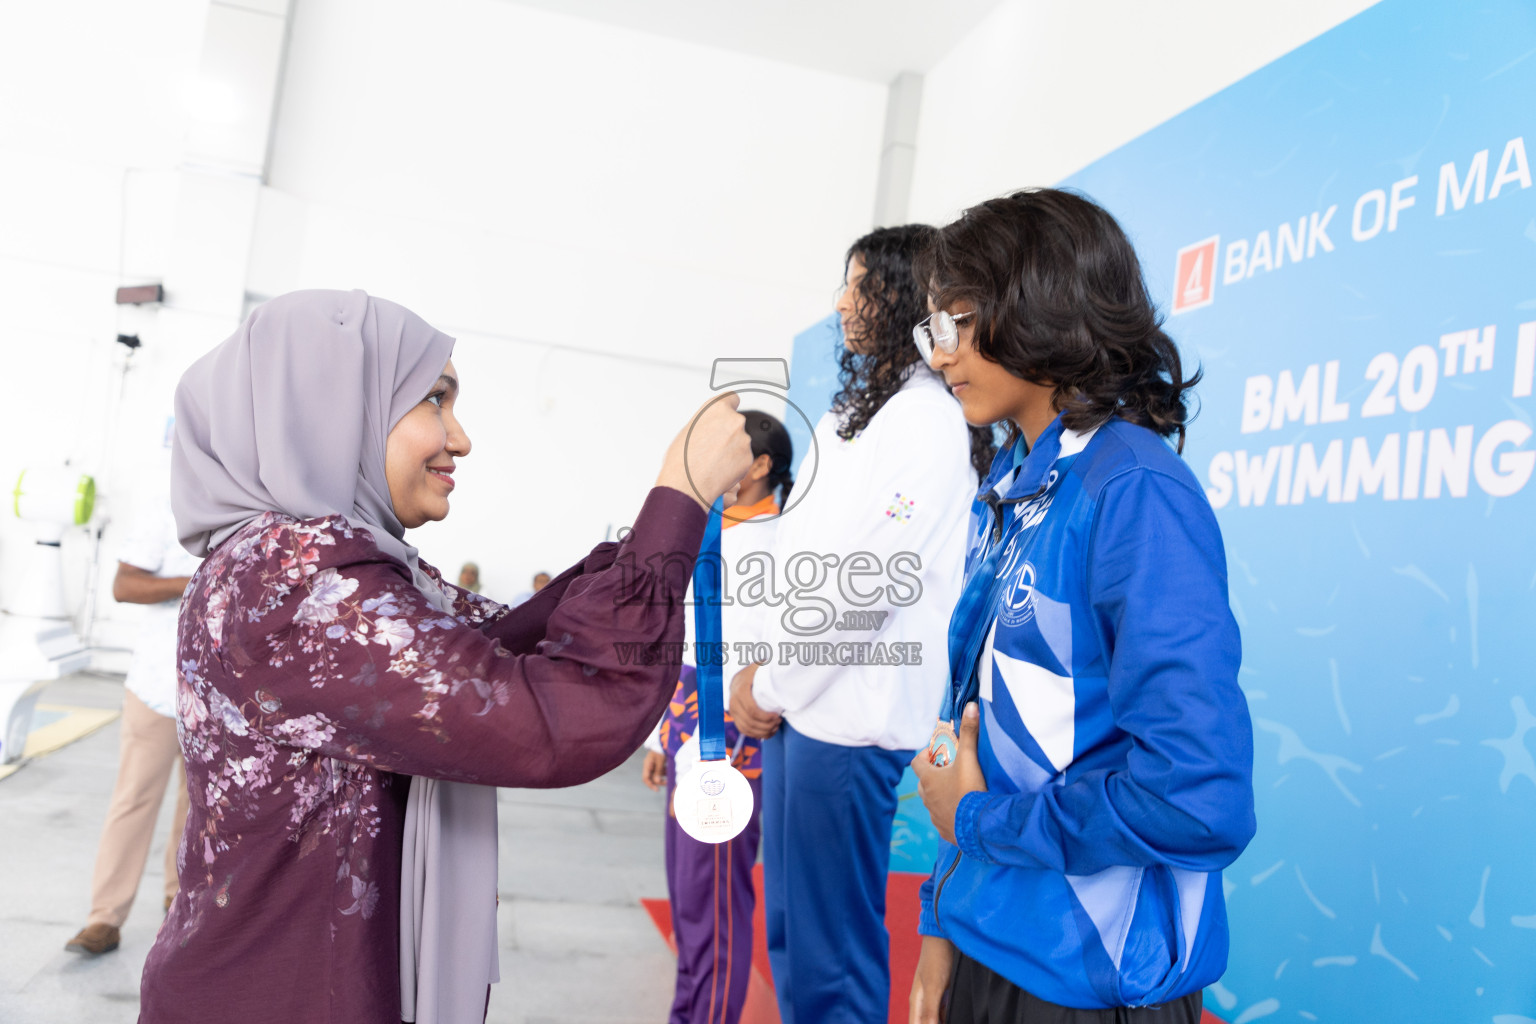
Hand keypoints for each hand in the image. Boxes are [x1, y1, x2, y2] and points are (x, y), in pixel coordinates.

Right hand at [641, 750, 666, 790]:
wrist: (665, 739)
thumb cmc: (661, 749)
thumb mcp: (660, 760)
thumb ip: (658, 771)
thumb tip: (657, 782)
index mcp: (647, 764)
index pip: (645, 778)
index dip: (650, 785)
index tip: (657, 789)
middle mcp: (649, 765)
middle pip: (651, 778)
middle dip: (658, 782)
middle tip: (667, 783)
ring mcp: (653, 764)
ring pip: (656, 775)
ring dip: (662, 777)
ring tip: (670, 777)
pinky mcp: (658, 763)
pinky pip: (660, 771)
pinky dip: (664, 773)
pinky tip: (669, 771)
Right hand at [655, 393, 753, 509]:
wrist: (686, 486)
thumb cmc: (680, 460)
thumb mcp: (687, 431)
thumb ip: (705, 424)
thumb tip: (711, 427)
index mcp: (716, 408)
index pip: (731, 398)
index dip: (728, 408)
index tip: (726, 414)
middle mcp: (734, 420)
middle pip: (736, 423)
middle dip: (728, 434)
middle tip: (712, 448)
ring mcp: (744, 440)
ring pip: (740, 443)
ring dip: (731, 451)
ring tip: (712, 464)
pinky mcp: (748, 458)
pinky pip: (743, 460)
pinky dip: (735, 466)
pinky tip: (719, 472)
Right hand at [729, 663, 780, 738]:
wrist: (740, 674)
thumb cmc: (756, 670)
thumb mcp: (761, 666)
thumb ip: (770, 667)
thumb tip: (786, 663)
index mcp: (740, 689)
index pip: (752, 710)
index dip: (766, 717)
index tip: (778, 716)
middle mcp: (733, 701)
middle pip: (749, 722)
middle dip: (766, 726)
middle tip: (779, 722)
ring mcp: (732, 710)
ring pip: (746, 728)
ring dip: (762, 732)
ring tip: (775, 727)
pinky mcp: (734, 716)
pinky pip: (743, 730)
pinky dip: (756, 734)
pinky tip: (768, 732)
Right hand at [909, 935, 954, 1023]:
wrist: (943, 937)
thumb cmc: (936, 959)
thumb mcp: (934, 987)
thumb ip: (930, 1011)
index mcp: (916, 1002)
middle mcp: (922, 1001)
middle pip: (925, 1023)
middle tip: (949, 1020)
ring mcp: (932, 996)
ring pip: (936, 1018)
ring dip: (942, 1021)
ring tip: (956, 1018)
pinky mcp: (942, 992)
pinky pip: (944, 1011)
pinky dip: (949, 1016)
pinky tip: (958, 1016)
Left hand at [911, 703, 986, 844]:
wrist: (979, 825)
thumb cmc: (970, 790)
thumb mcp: (970, 758)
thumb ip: (970, 732)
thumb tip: (971, 706)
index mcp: (929, 779)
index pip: (916, 763)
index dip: (924, 755)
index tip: (935, 753)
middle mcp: (927, 797)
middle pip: (923, 783)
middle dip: (932, 775)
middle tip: (949, 771)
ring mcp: (934, 815)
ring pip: (932, 801)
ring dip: (940, 795)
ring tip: (958, 791)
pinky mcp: (944, 830)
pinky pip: (942, 819)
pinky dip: (949, 813)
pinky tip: (963, 811)